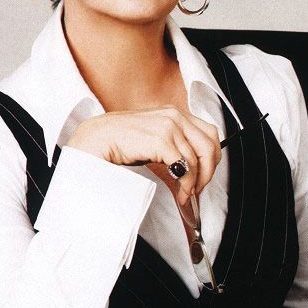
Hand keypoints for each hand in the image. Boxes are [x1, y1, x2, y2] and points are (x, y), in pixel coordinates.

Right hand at [67, 107, 220, 204]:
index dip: (211, 158)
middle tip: (198, 188)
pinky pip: (185, 166)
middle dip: (208, 171)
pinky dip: (186, 183)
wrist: (95, 140)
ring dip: (195, 182)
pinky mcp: (160, 139)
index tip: (203, 176)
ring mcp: (168, 126)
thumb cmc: (120, 142)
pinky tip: (179, 192)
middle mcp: (174, 116)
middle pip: (210, 144)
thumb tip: (193, 168)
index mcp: (174, 113)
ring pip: (198, 158)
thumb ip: (173, 145)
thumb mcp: (153, 139)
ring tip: (185, 194)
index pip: (209, 133)